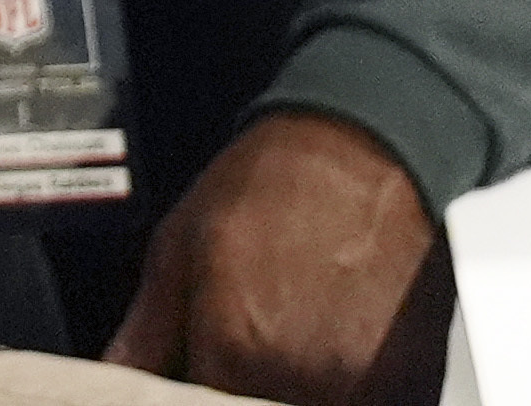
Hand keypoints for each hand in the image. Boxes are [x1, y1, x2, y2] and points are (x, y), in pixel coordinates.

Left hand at [102, 108, 444, 405]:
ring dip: (291, 390)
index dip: (190, 388)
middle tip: (241, 343)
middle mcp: (304, 380)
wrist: (366, 150)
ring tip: (286, 334)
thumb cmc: (273, 185)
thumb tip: (116, 375)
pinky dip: (343, 390)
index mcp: (236, 351)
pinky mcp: (413, 383)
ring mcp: (367, 386)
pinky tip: (329, 344)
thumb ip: (146, 332)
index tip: (190, 369)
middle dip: (239, 388)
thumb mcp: (179, 245)